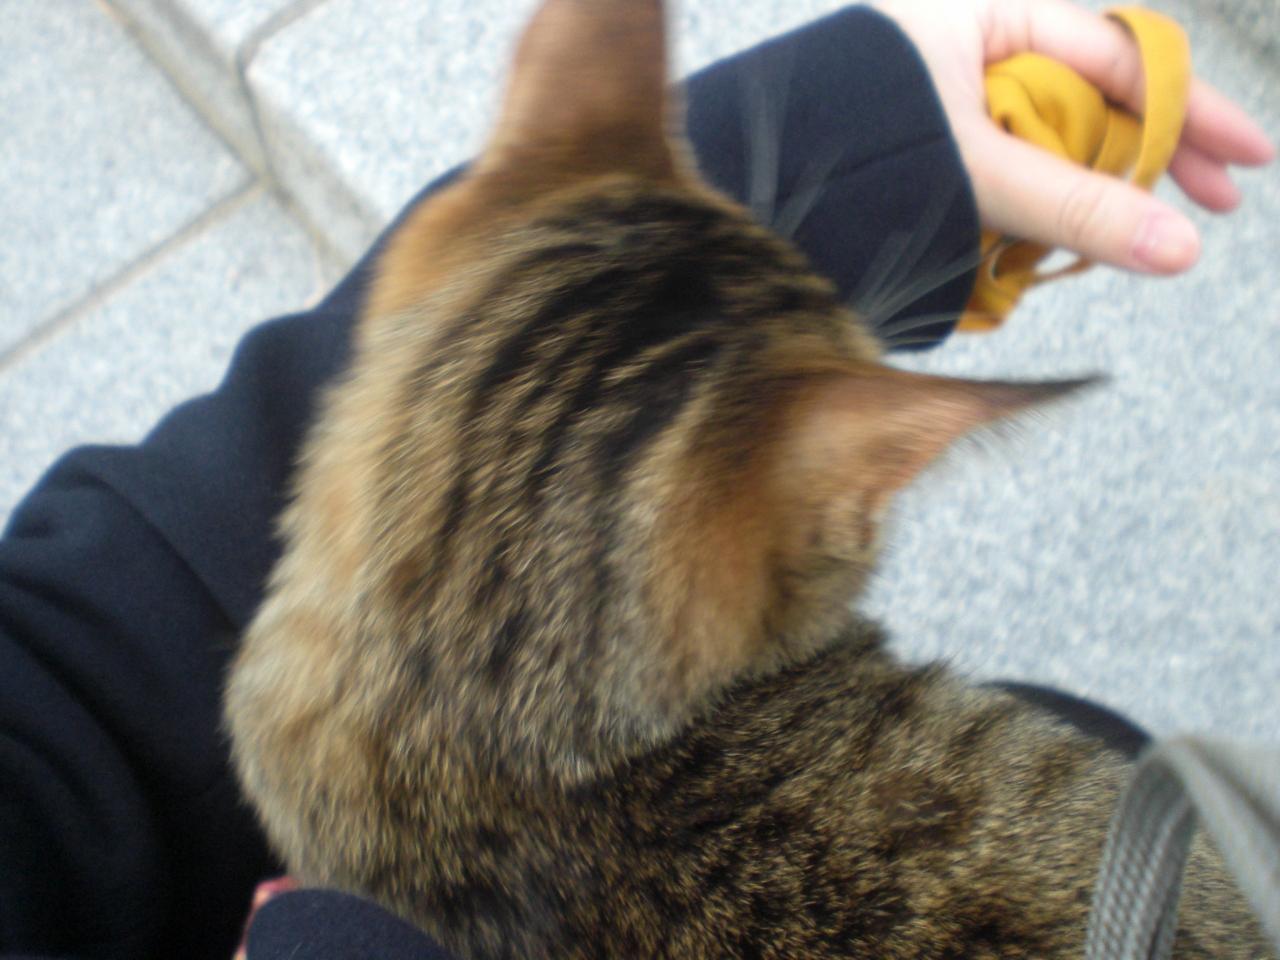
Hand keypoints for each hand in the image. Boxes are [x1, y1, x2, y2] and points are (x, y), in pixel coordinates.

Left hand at [872, 0, 1274, 273]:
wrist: (741, 191)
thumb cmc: (846, 152)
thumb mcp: (977, 173)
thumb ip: (1075, 206)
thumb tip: (1180, 246)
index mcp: (984, 17)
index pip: (1116, 52)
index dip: (1185, 109)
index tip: (1244, 161)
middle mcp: (972, 49)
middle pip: (1092, 96)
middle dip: (1149, 154)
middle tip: (1216, 203)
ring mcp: (950, 100)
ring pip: (1048, 143)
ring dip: (1085, 191)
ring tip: (1106, 244)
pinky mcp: (928, 149)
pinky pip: (1002, 173)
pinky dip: (1029, 208)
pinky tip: (1041, 247)